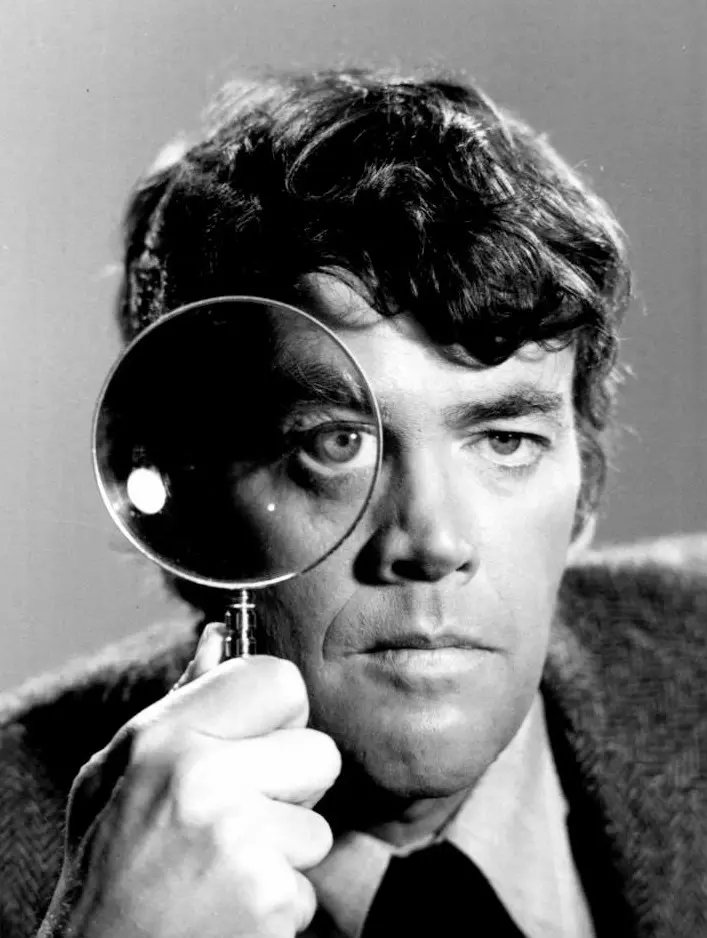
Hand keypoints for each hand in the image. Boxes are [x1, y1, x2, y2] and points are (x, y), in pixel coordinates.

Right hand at [41, 625, 340, 937]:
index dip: (279, 713)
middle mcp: (207, 781)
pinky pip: (308, 885)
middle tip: (239, 815)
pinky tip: (229, 903)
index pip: (282, 680)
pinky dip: (278, 900)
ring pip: (318, 827)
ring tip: (225, 865)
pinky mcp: (268, 902)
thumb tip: (220, 636)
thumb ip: (181, 702)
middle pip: (320, 753)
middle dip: (292, 787)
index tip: (258, 740)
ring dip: (283, 851)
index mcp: (168, 737)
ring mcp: (241, 844)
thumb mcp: (119, 770)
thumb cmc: (106, 861)